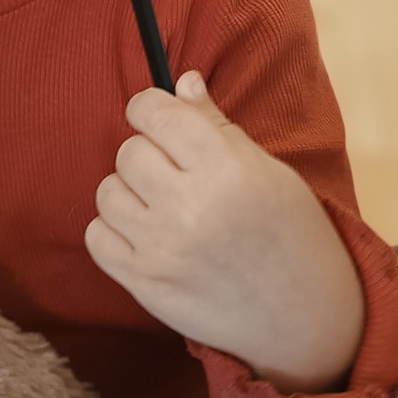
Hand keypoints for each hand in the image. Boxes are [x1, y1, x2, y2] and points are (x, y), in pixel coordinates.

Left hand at [84, 70, 363, 389]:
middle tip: (176, 172)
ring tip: (164, 205)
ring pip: (108, 191)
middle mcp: (189, 207)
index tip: (158, 117)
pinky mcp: (144, 283)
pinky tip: (145, 232)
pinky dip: (113, 229)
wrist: (301, 317)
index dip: (150, 108)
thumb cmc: (291, 235)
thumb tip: (181, 81)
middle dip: (148, 154)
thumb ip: (217, 125)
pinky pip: (96, 236)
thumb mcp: (268, 171)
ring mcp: (162, 249)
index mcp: (226, 170)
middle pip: (129, 152)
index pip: (156, 114)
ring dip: (130, 192)